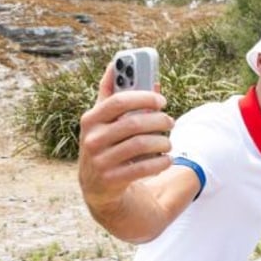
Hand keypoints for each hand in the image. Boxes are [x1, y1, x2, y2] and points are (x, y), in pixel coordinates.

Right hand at [78, 64, 174, 212]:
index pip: (118, 101)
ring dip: (162, 142)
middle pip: (134, 123)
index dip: (144, 97)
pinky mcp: (111, 179)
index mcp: (90, 119)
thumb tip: (138, 74)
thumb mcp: (105, 122)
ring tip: (168, 143)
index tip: (161, 99)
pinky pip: (144, 167)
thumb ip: (117, 98)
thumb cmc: (106, 144)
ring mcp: (100, 161)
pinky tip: (166, 159)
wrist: (96, 185)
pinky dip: (160, 162)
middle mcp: (92, 139)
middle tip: (170, 121)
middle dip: (158, 120)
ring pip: (141, 145)